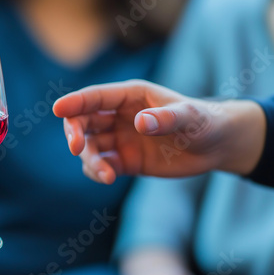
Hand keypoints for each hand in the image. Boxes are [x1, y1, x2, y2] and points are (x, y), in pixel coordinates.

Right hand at [53, 80, 264, 183]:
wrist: (215, 146)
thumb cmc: (204, 122)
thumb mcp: (191, 118)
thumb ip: (167, 118)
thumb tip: (140, 123)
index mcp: (130, 96)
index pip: (95, 97)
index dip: (75, 102)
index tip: (57, 109)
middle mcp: (119, 116)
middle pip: (83, 121)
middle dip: (76, 133)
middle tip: (76, 148)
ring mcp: (120, 139)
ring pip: (90, 146)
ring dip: (90, 159)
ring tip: (107, 175)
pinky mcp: (124, 160)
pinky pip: (101, 165)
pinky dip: (98, 172)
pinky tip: (108, 177)